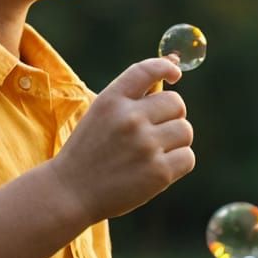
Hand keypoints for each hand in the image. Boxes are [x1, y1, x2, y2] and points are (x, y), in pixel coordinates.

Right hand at [49, 58, 193, 221]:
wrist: (69, 192)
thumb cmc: (89, 151)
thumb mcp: (101, 115)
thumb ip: (133, 95)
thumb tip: (174, 65)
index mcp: (112, 100)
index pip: (147, 70)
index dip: (166, 67)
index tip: (174, 75)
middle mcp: (129, 118)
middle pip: (177, 104)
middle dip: (171, 116)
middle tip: (155, 132)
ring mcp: (145, 145)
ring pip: (185, 131)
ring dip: (176, 141)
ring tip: (153, 152)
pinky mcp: (159, 172)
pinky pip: (187, 157)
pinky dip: (177, 163)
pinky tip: (156, 169)